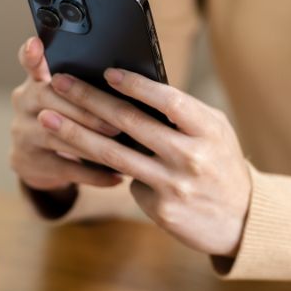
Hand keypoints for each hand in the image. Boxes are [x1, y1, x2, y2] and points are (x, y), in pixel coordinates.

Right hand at [9, 37, 123, 191]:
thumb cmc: (69, 118)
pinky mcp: (27, 162)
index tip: (36, 44)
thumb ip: (87, 87)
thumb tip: (133, 82)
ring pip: (59, 135)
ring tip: (123, 150)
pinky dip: (94, 175)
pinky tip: (117, 177)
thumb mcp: (68, 99)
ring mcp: (22, 133)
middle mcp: (23, 102)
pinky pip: (65, 168)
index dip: (32, 55)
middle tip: (119, 122)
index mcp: (37, 81)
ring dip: (94, 143)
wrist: (38, 160)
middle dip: (88, 112)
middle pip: (52, 100)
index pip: (30, 62)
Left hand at [40, 68, 251, 256]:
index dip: (135, 85)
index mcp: (208, 130)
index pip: (167, 101)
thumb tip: (135, 90)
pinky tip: (90, 157)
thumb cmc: (222, 163)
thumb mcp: (215, 131)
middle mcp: (190, 157)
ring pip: (113, 155)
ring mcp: (174, 186)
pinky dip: (110, 169)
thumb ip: (183, 113)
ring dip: (75, 134)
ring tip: (48, 118)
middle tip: (59, 84)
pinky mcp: (161, 210)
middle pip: (129, 124)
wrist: (241, 218)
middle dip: (88, 100)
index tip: (107, 72)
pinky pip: (128, 182)